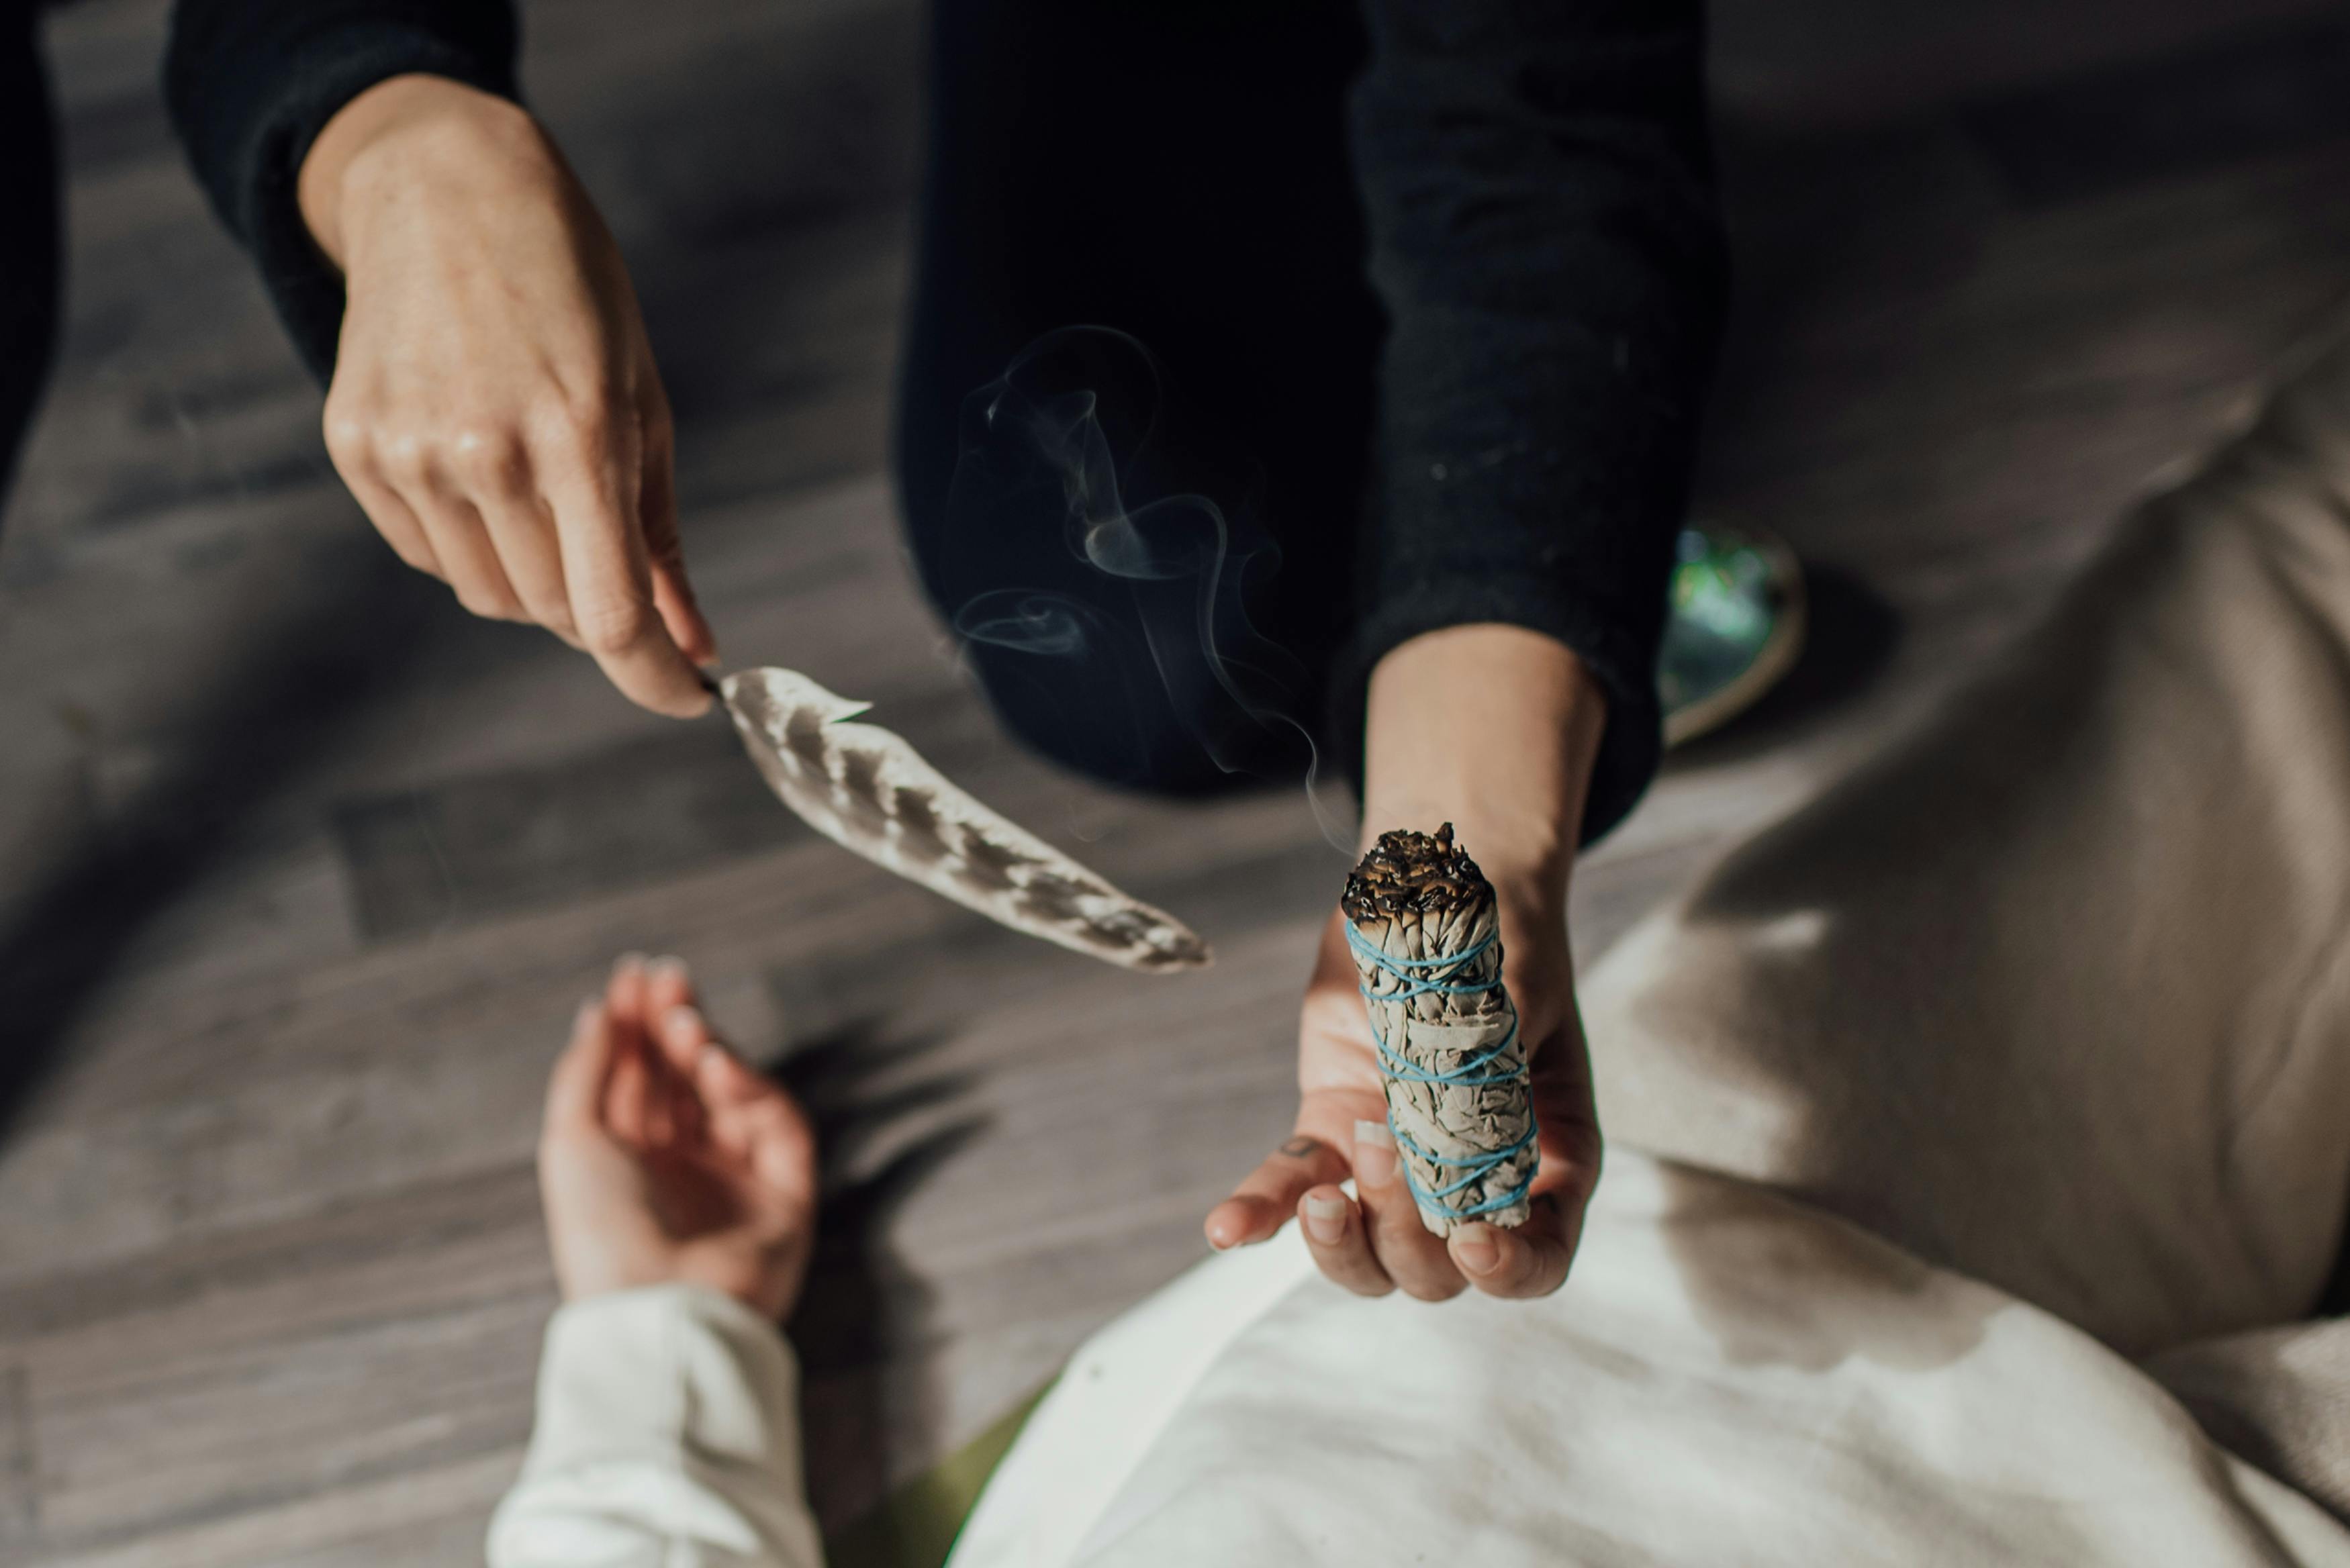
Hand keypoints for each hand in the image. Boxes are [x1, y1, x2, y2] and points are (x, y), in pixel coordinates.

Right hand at [300, 75, 713, 716]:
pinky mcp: (355, 446)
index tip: (688, 698)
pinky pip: (429, 554)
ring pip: (489, 596)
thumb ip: (660, 536)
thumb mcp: (642, 401)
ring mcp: (409, 451)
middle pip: (551, 612)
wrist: (445, 187)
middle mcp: (484, 451)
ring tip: (542, 492)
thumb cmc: (572, 293)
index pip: (609, 614)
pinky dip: (470, 544)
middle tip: (609, 551)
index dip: (653, 676)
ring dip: (533, 579)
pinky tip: (481, 470)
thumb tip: (694, 644)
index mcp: (576, 436)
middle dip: (597, 607)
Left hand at [538, 955, 818, 1317]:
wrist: (657, 1307)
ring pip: (733, 1092)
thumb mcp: (570, 1140)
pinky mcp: (786, 1193)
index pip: (640, 1078)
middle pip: (685, 1078)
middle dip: (675, 1024)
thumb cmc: (601, 1233)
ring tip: (685, 1023)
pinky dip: (751, 1088)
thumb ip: (587, 1068)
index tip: (636, 974)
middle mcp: (683, 1169)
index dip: (639, 1024)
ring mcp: (736, 1179)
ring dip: (709, 1049)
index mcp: (629, 1165)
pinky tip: (717, 1065)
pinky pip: (778, 1125)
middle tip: (669, 979)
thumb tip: (599, 1010)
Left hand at [1204, 626, 1607, 1299]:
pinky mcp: (1335, 1126)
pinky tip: (1228, 1228)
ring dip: (1340, 1242)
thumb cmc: (1500, 939)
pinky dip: (1263, 1207)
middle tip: (1386, 1149)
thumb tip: (1437, 1152)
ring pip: (1367, 1251)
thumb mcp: (1512, 1004)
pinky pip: (1296, 1184)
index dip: (1510, 1271)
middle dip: (1408, 1235)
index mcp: (1546, 1155)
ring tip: (1323, 1198)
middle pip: (1439, 1270)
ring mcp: (1396, 1158)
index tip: (1475, 1244)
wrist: (1438, 885)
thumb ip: (1486, 1080)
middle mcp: (1472, 1174)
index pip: (1540, 1257)